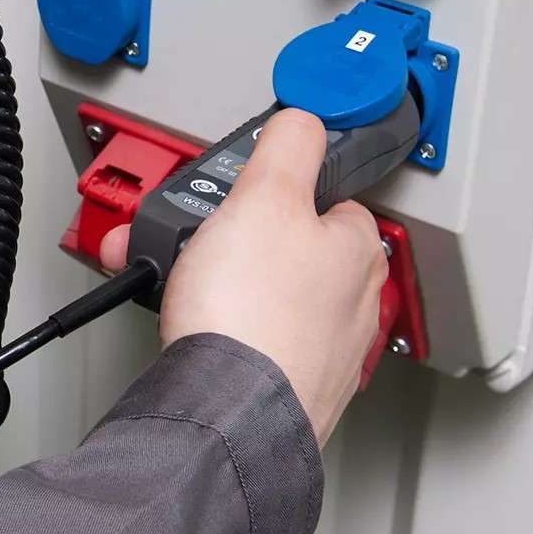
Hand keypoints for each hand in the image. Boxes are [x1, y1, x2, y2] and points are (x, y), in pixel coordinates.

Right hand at [97, 109, 385, 445]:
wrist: (225, 413)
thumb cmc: (253, 315)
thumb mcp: (265, 196)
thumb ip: (287, 147)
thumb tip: (304, 120)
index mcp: (357, 251)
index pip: (326, 198)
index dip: (273, 189)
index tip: (240, 194)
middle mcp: (350, 304)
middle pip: (282, 246)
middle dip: (226, 237)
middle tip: (187, 239)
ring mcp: (317, 351)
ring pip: (255, 293)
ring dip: (210, 281)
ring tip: (175, 279)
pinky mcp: (280, 388)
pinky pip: (241, 338)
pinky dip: (212, 328)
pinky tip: (187, 326)